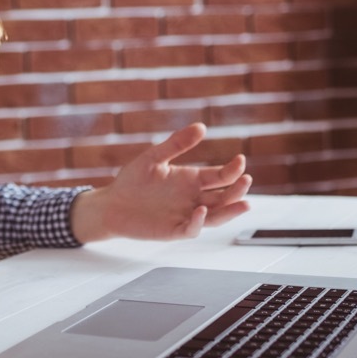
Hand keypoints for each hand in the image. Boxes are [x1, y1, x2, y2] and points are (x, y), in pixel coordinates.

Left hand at [69, 122, 250, 242]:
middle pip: (224, 196)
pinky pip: (191, 229)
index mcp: (192, 180)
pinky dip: (198, 222)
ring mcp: (186, 215)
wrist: (111, 204)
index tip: (240, 160)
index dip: (233, 170)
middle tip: (245, 180)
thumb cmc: (132, 181)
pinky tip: (201, 211)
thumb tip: (201, 127)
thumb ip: (176, 144)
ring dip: (230, 211)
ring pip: (215, 215)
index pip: (220, 176)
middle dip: (237, 189)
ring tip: (245, 204)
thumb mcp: (154, 157)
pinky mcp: (174, 230)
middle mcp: (194, 198)